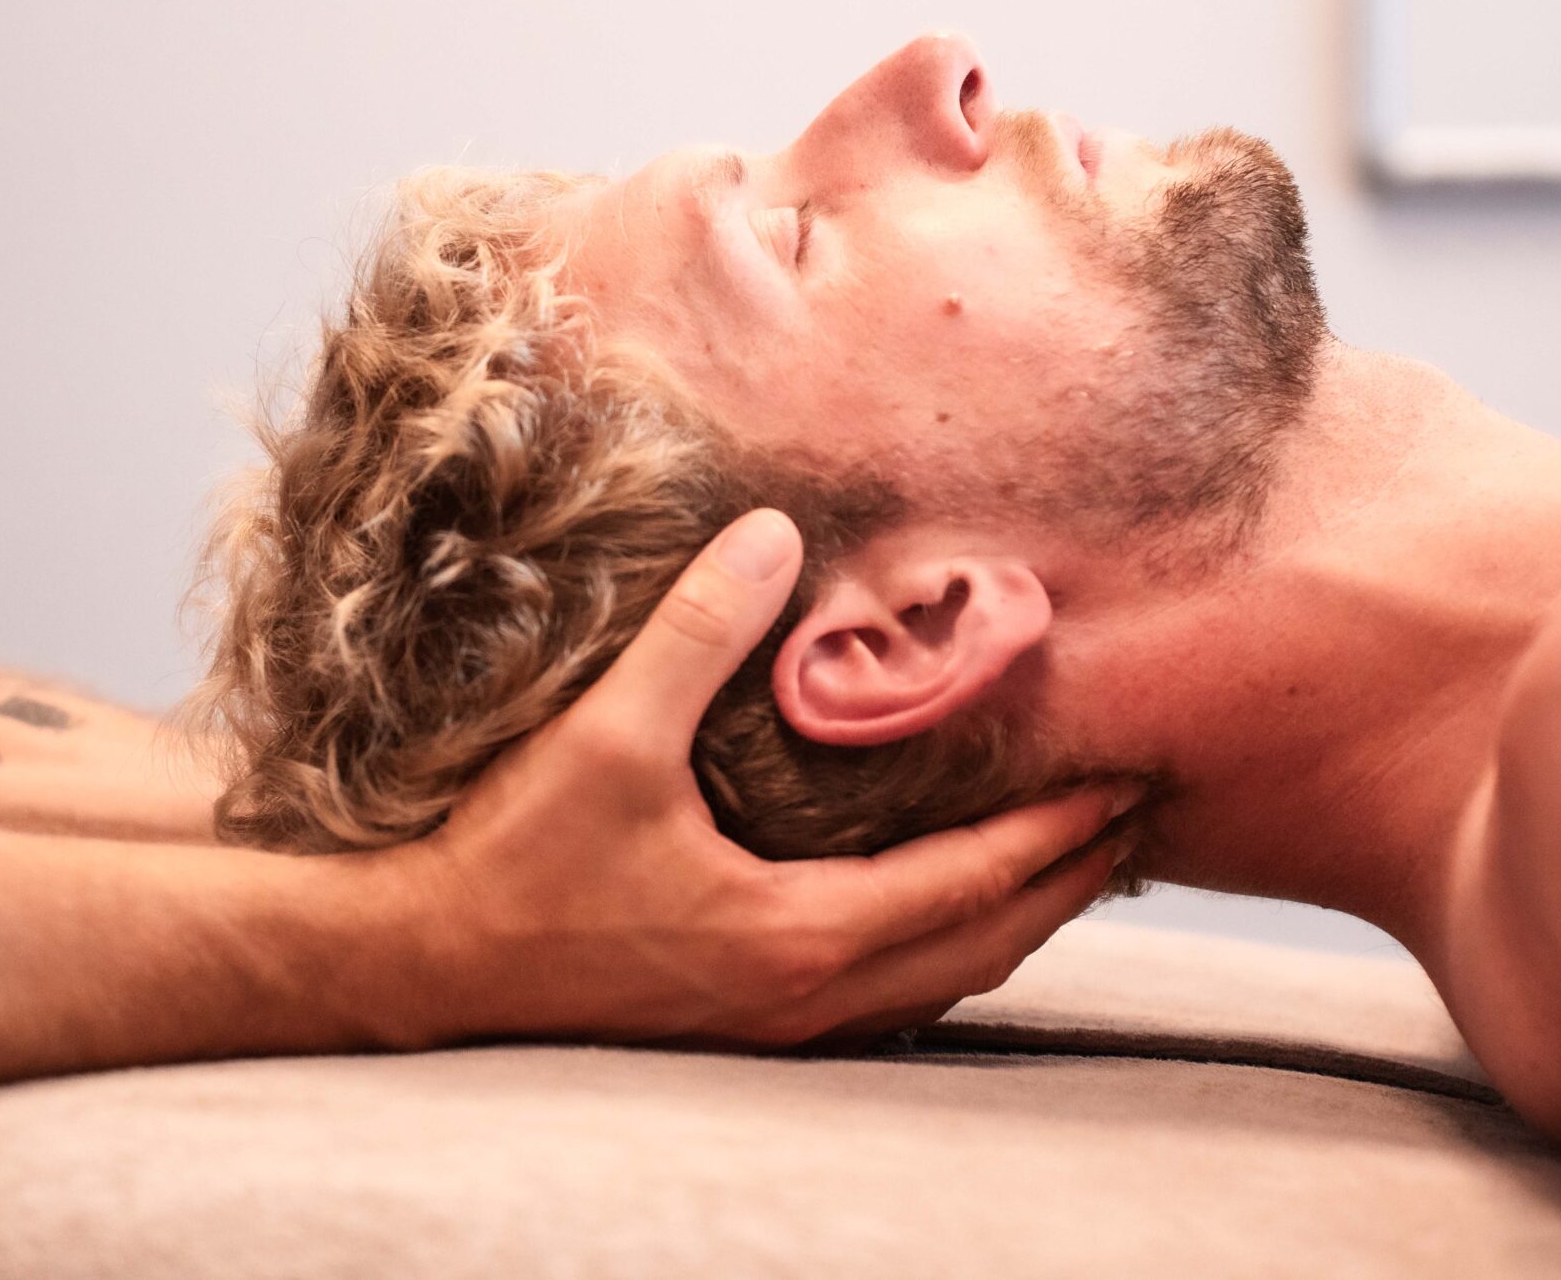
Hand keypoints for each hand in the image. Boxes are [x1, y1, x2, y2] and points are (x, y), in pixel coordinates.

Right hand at [401, 508, 1130, 1047]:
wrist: (424, 968)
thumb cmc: (513, 864)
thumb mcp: (607, 737)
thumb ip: (697, 631)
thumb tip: (774, 534)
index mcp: (802, 934)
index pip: (979, 880)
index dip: (1062, 827)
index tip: (1133, 775)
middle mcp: (812, 996)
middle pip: (991, 942)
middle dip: (1072, 878)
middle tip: (1136, 809)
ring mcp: (782, 1024)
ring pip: (946, 978)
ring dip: (1016, 915)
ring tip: (1066, 852)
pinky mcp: (748, 1022)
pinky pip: (894, 991)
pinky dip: (950, 943)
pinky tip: (945, 901)